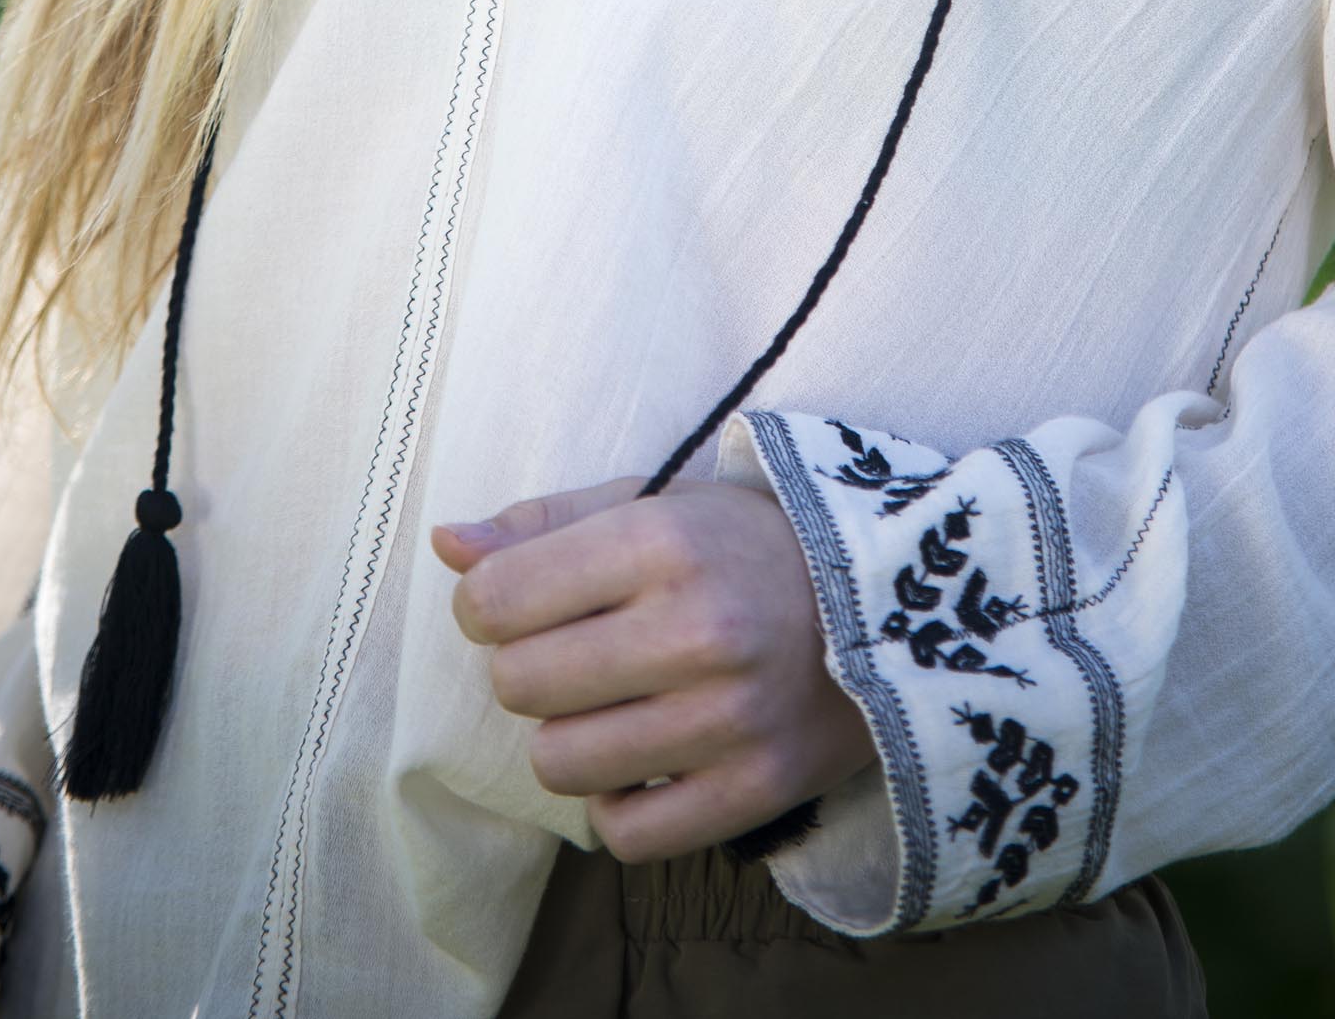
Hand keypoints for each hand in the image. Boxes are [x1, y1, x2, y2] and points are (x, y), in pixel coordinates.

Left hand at [432, 477, 875, 859]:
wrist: (888, 603)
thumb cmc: (748, 545)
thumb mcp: (656, 501)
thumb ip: (544, 524)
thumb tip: (446, 543)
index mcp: (663, 540)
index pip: (499, 599)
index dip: (487, 605)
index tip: (518, 602)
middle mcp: (696, 629)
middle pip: (520, 684)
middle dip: (527, 668)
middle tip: (574, 651)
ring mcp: (727, 718)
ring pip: (560, 764)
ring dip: (567, 738)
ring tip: (609, 704)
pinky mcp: (754, 790)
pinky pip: (625, 833)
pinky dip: (617, 804)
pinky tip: (643, 759)